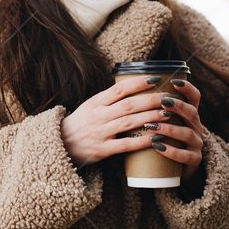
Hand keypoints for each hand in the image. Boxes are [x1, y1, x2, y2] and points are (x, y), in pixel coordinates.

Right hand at [60, 76, 175, 167]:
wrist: (59, 145)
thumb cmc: (79, 124)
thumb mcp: (90, 106)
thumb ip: (109, 99)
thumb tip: (132, 86)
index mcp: (96, 102)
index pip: (119, 89)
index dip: (138, 83)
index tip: (155, 79)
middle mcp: (98, 116)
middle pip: (129, 105)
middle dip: (151, 100)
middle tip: (169, 97)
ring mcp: (100, 133)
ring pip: (129, 122)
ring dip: (150, 117)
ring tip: (167, 114)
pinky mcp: (102, 150)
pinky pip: (125, 145)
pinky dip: (141, 141)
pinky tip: (156, 139)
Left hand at [146, 78, 206, 184]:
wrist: (174, 167)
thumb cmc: (164, 138)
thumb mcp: (162, 121)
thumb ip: (153, 107)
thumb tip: (128, 86)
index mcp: (188, 114)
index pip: (194, 97)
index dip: (187, 88)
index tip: (174, 81)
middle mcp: (195, 126)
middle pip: (192, 112)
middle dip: (178, 106)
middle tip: (162, 102)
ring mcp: (196, 143)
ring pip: (187, 133)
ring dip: (169, 129)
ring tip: (152, 127)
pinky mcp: (193, 160)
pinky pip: (186, 156)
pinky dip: (171, 151)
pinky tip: (158, 147)